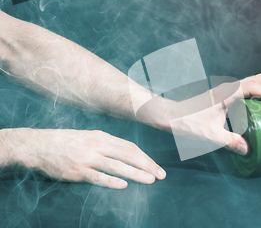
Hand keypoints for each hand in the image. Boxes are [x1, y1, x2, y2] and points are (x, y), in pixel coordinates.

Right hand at [2, 128, 165, 188]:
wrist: (38, 145)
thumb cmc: (66, 143)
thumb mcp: (89, 138)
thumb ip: (107, 145)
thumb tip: (128, 154)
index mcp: (102, 137)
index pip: (130, 147)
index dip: (146, 157)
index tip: (157, 167)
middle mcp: (97, 145)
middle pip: (128, 155)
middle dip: (147, 165)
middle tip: (161, 175)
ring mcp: (87, 158)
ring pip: (116, 166)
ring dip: (136, 173)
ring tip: (150, 180)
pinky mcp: (76, 171)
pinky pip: (97, 176)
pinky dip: (111, 181)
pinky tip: (123, 185)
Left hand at [163, 74, 260, 155]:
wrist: (170, 115)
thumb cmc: (186, 123)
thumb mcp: (209, 135)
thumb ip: (230, 142)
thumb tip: (248, 150)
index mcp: (226, 94)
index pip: (254, 86)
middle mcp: (228, 88)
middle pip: (259, 78)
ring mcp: (227, 90)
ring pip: (255, 81)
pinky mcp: (226, 96)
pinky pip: (249, 88)